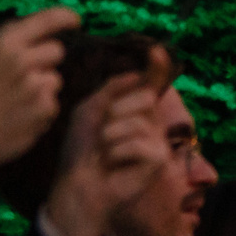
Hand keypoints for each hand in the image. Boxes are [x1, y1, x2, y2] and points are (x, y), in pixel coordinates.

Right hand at [0, 7, 80, 177]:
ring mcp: (37, 86)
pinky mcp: (46, 109)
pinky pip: (53, 101)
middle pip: (57, 51)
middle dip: (45, 60)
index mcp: (4, 43)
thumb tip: (33, 27)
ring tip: (16, 99)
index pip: (48, 19)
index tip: (75, 20)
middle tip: (24, 75)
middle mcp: (23, 60)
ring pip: (55, 78)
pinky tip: (19, 114)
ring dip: (42, 86)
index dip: (66, 17)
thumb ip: (5, 40)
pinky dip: (41, 108)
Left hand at [43, 49, 171, 235]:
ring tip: (104, 153)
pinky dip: (117, 151)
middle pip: (143, 97)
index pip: (151, 84)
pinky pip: (138, 142)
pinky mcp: (158, 161)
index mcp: (134, 110)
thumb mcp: (89, 111)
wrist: (78, 184)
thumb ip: (112, 89)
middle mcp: (150, 123)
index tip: (156, 50)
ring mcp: (157, 142)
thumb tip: (138, 74)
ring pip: (137, 121)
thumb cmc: (81, 150)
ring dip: (110, 136)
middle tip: (101, 135)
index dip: (157, 67)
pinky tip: (113, 164)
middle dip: (114, 111)